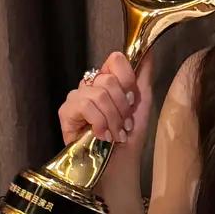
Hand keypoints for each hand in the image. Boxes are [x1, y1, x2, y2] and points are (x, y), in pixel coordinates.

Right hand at [58, 48, 155, 169]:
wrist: (120, 164)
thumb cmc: (131, 136)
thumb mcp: (142, 102)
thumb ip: (143, 74)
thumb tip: (149, 49)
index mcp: (108, 80)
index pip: (115, 60)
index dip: (127, 79)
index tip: (132, 100)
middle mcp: (90, 85)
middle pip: (108, 79)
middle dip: (122, 107)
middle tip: (124, 124)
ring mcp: (76, 98)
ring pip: (98, 93)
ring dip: (112, 118)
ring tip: (115, 134)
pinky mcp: (65, 112)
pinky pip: (84, 104)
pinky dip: (99, 122)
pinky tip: (101, 135)